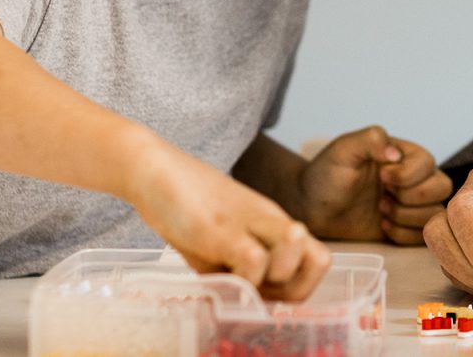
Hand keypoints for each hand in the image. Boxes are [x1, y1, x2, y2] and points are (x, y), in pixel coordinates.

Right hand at [124, 144, 331, 300]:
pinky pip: (254, 261)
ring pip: (295, 258)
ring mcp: (249, 223)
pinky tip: (217, 277)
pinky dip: (242, 281)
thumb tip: (242, 302)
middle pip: (319, 262)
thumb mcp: (217, 245)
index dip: (299, 285)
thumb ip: (236, 270)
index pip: (317, 259)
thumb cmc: (185, 206)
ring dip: (269, 284)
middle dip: (293, 289)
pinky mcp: (222, 229)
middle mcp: (271, 222)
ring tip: (235, 281)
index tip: (269, 294)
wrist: (153, 170)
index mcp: (274, 225)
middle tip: (256, 292)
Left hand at [302, 125, 452, 243]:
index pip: (428, 163)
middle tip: (382, 197)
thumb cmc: (326, 175)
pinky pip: (422, 236)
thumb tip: (396, 153)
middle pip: (442, 188)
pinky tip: (382, 225)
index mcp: (404, 155)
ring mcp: (412, 205)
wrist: (312, 208)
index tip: (380, 176)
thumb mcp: (344, 150)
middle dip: (410, 197)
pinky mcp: (406, 228)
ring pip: (435, 213)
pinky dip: (402, 234)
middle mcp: (414, 178)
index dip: (406, 175)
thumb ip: (370, 140)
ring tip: (381, 210)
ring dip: (405, 216)